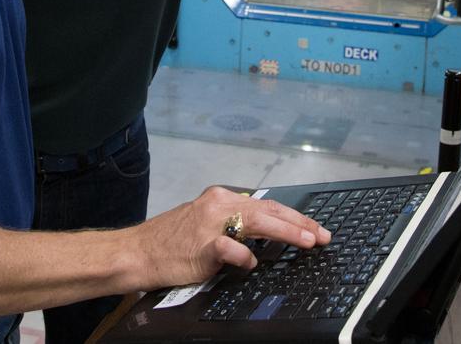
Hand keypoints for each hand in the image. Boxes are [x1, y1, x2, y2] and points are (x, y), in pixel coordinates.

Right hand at [129, 186, 330, 289]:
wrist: (138, 252)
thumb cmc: (170, 243)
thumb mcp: (206, 224)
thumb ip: (234, 225)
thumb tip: (266, 233)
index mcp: (222, 198)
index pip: (268, 204)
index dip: (295, 217)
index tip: (315, 228)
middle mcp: (219, 204)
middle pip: (269, 210)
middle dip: (300, 223)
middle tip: (323, 235)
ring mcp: (210, 223)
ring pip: (257, 222)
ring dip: (286, 232)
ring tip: (307, 242)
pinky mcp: (202, 244)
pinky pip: (230, 248)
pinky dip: (245, 256)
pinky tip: (252, 263)